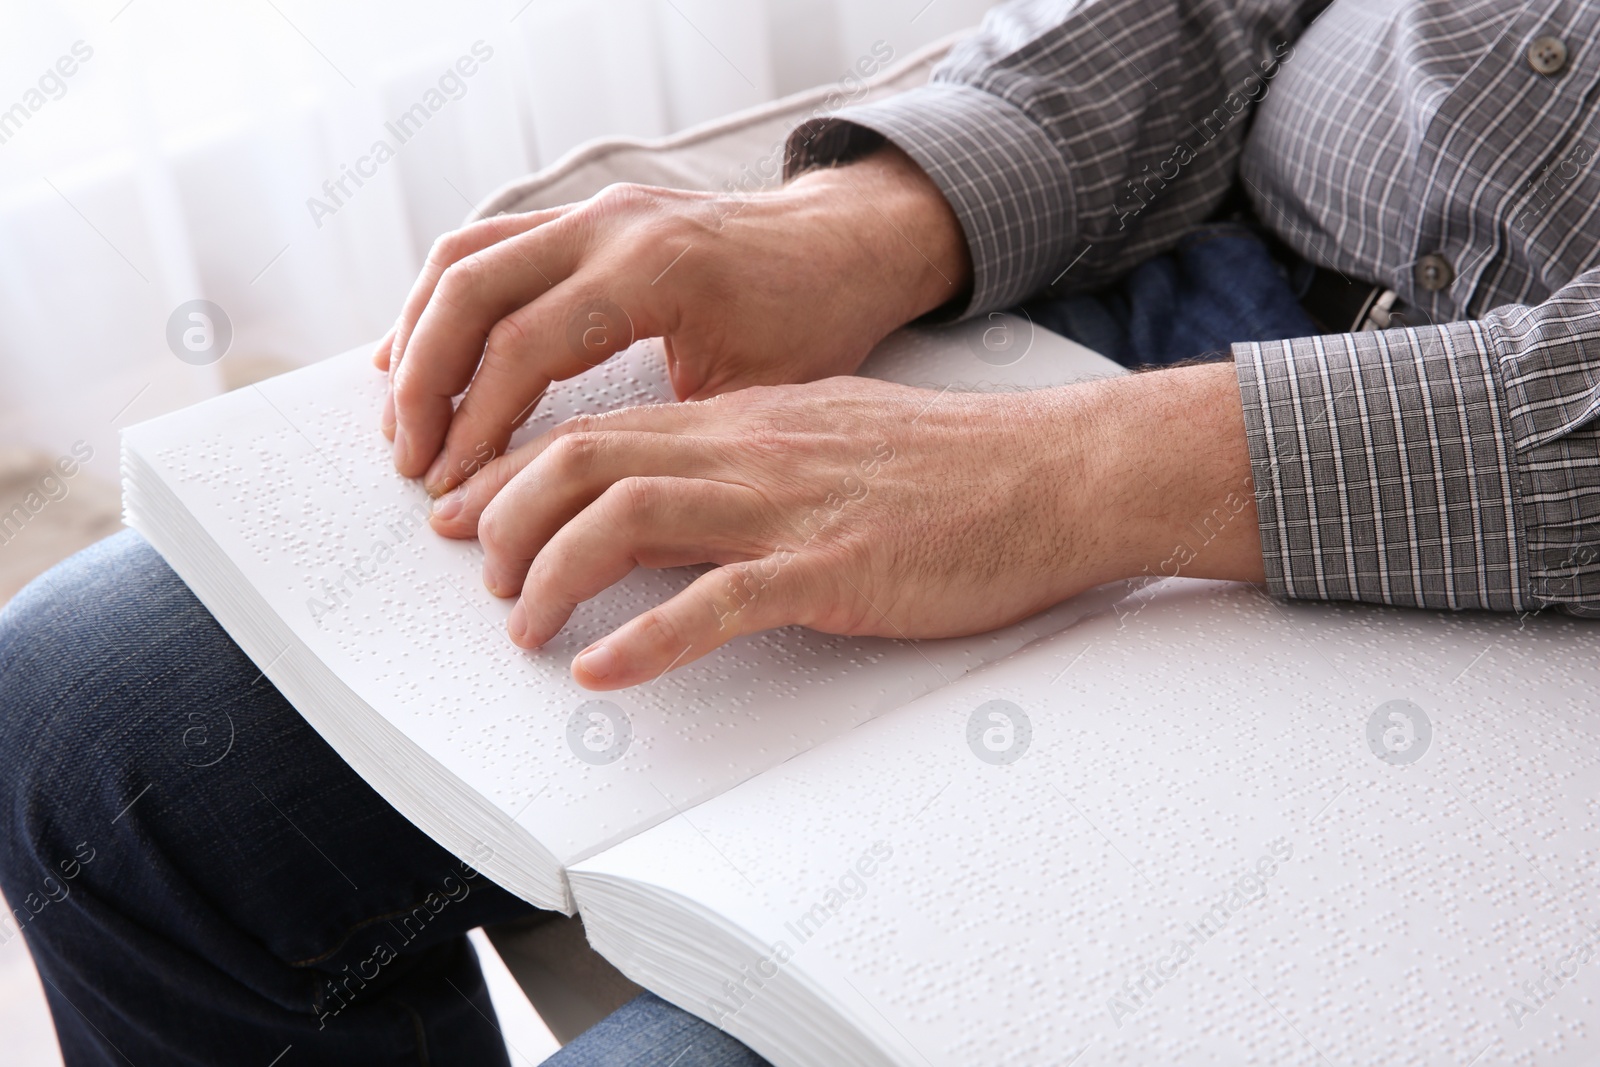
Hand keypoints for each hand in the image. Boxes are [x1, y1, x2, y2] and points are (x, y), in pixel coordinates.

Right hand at [375, 146, 970, 495]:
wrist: (843, 242)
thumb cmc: (813, 319)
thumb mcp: (755, 392)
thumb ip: (665, 434)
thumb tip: (583, 502)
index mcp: (654, 269)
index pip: (526, 346)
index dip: (478, 425)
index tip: (455, 487)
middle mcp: (611, 225)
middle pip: (470, 290)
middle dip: (425, 383)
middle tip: (410, 460)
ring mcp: (594, 210)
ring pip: (464, 257)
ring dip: (420, 337)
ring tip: (404, 417)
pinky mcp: (586, 216)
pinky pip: (488, 245)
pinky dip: (445, 302)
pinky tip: (422, 352)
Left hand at [427, 363, 1265, 689]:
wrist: (1054, 474)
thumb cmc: (952, 466)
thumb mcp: (831, 436)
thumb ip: (748, 456)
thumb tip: (677, 488)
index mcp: (747, 420)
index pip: (598, 430)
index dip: (509, 471)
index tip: (461, 508)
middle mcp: (750, 450)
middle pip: (584, 461)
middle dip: (506, 518)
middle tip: (480, 575)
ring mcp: (788, 508)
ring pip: (627, 518)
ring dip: (553, 573)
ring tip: (525, 626)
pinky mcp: (831, 569)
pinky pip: (717, 602)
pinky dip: (648, 639)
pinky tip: (604, 670)